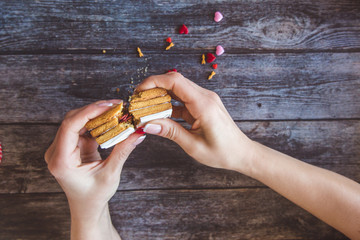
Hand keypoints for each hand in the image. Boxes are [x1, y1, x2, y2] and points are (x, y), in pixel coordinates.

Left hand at [44, 100, 145, 239]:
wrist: (87, 208)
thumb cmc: (95, 196)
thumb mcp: (110, 174)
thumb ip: (123, 151)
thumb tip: (138, 132)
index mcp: (60, 161)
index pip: (70, 127)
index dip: (89, 112)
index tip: (109, 105)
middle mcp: (56, 152)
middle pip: (72, 120)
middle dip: (94, 110)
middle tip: (117, 105)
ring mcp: (62, 148)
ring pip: (77, 121)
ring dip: (96, 115)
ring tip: (116, 111)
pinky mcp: (70, 146)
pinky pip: (82, 128)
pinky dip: (96, 123)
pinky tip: (111, 120)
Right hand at [136, 73, 254, 172]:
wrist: (242, 153)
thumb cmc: (222, 152)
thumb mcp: (193, 145)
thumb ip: (170, 132)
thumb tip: (147, 125)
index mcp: (203, 104)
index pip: (175, 81)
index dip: (154, 82)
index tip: (139, 91)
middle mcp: (205, 97)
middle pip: (175, 82)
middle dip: (154, 88)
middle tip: (139, 101)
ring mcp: (205, 100)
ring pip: (178, 89)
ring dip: (161, 96)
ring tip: (146, 108)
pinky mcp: (204, 105)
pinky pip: (183, 100)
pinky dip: (170, 105)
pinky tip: (160, 114)